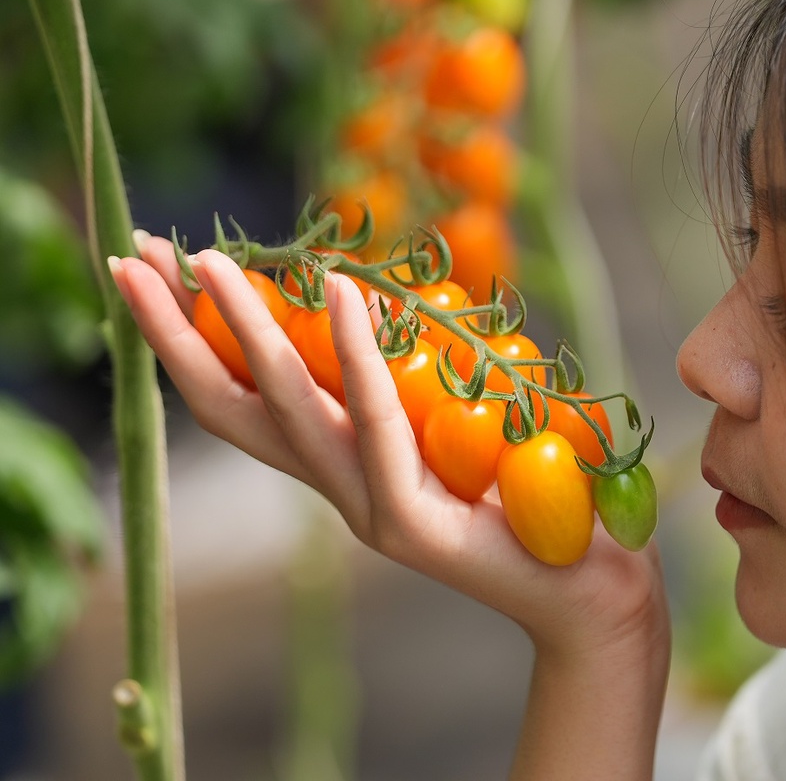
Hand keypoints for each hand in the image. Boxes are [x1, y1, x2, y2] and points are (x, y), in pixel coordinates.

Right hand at [107, 236, 668, 659]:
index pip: (248, 398)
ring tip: (205, 261)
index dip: (193, 338)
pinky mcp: (412, 526)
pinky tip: (337, 292)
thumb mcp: (459, 418)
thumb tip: (388, 294)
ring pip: (292, 410)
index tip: (154, 270)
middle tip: (132, 258)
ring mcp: (370, 511)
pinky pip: (377, 423)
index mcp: (343, 465)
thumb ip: (415, 376)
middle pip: (237, 407)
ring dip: (245, 330)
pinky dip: (354, 354)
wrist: (592, 588)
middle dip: (178, 333)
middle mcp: (340, 488)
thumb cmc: (536, 496)